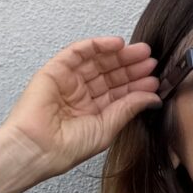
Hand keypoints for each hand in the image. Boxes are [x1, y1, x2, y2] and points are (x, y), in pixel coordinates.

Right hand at [0, 37, 162, 192]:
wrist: (37, 149)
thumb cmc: (65, 148)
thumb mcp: (107, 128)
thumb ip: (128, 108)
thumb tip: (152, 97)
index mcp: (90, 111)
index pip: (117, 92)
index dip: (136, 85)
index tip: (155, 80)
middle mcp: (79, 95)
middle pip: (109, 74)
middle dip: (131, 67)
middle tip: (151, 61)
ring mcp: (67, 81)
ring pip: (97, 61)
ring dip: (119, 55)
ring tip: (141, 52)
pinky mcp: (55, 70)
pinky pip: (78, 52)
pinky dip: (97, 45)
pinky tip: (117, 44)